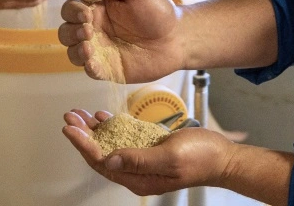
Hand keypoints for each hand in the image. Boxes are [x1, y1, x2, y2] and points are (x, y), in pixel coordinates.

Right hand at [58, 0, 182, 83]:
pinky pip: (90, 71)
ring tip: (89, 47)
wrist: (178, 37)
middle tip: (88, 31)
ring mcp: (100, 50)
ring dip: (75, 50)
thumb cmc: (157, 10)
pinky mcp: (109, 69)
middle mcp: (94, 29)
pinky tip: (93, 63)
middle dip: (71, 31)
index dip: (73, 11)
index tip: (86, 13)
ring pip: (72, 52)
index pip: (71, 9)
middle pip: (66, 31)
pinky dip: (87, 67)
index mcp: (97, 8)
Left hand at [62, 109, 234, 196]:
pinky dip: (111, 126)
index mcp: (138, 179)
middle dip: (83, 135)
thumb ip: (140, 159)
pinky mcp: (149, 148)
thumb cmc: (202, 158)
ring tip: (79, 114)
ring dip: (93, 130)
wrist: (223, 157)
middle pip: (100, 154)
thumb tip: (110, 159)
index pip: (101, 162)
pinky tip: (102, 116)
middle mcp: (136, 172)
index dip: (83, 145)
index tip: (70, 128)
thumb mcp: (171, 157)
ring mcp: (142, 160)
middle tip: (69, 116)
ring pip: (109, 145)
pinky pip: (123, 138)